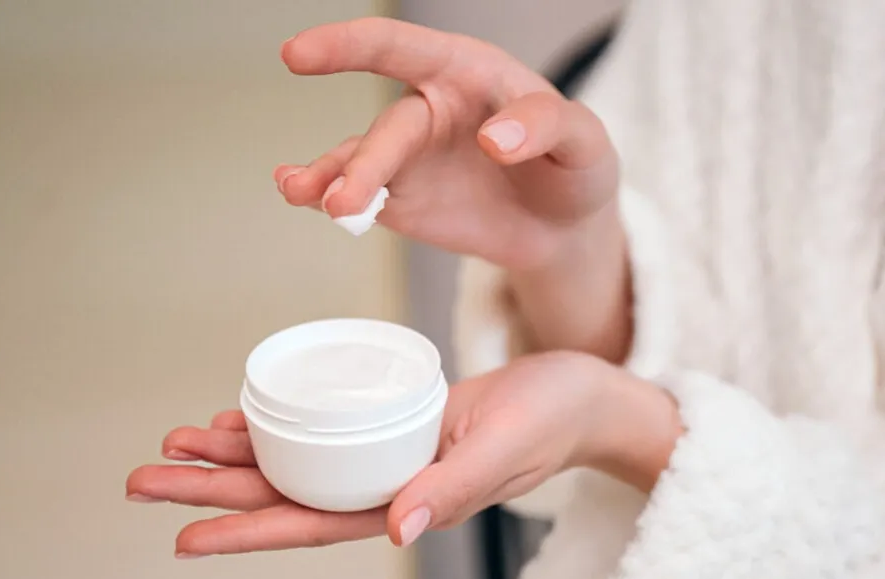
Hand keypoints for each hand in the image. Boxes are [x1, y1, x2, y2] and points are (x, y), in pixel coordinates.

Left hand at [124, 352, 680, 556]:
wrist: (585, 394)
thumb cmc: (555, 419)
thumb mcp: (505, 448)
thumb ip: (453, 489)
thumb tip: (400, 529)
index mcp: (409, 501)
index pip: (312, 523)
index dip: (247, 532)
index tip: (183, 535)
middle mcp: (387, 483)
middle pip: (286, 495)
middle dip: (214, 490)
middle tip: (144, 477)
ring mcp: (388, 453)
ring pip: (297, 462)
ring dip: (236, 457)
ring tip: (175, 445)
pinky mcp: (396, 420)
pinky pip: (325, 426)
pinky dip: (281, 422)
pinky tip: (242, 417)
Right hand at [275, 18, 619, 271]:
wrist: (564, 227)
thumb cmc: (574, 166)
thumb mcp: (584, 139)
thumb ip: (547, 124)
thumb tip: (493, 139)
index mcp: (466, 72)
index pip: (399, 48)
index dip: (347, 45)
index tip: (299, 54)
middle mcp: (427, 109)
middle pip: (388, 128)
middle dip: (364, 162)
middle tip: (346, 200)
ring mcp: (408, 158)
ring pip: (359, 162)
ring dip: (329, 179)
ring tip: (308, 196)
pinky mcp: (400, 201)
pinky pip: (358, 196)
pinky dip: (324, 195)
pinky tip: (301, 195)